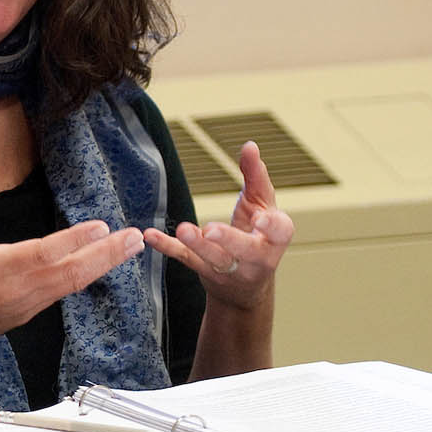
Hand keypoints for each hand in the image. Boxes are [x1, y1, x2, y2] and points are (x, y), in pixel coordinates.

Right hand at [0, 167, 144, 358]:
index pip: (45, 252)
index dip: (75, 239)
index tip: (101, 226)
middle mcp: (18, 289)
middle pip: (72, 272)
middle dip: (106, 254)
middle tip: (135, 238)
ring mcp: (25, 304)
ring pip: (71, 284)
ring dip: (101, 265)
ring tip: (128, 248)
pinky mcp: (25, 313)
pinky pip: (60, 292)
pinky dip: (83, 277)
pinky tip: (97, 265)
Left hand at [143, 140, 294, 310]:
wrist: (244, 286)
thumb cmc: (258, 237)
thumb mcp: (262, 206)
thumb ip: (256, 177)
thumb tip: (250, 146)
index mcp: (275, 239)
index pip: (280, 232)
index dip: (271, 226)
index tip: (259, 219)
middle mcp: (255, 258)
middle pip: (244, 249)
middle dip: (228, 239)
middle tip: (211, 229)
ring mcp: (229, 268)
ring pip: (214, 258)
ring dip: (197, 244)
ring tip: (183, 229)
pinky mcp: (205, 272)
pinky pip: (185, 259)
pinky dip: (168, 247)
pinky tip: (151, 235)